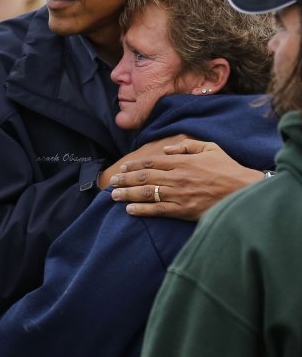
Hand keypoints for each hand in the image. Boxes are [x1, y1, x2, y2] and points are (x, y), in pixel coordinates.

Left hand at [109, 138, 262, 220]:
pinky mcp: (183, 210)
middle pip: (144, 177)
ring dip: (127, 194)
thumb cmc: (228, 169)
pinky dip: (142, 210)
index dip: (134, 166)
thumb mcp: (210, 148)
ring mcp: (179, 194)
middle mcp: (177, 177)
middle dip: (125, 180)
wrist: (244, 191)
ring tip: (114, 196)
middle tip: (112, 183)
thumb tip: (167, 149)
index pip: (151, 162)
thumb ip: (187, 146)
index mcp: (182, 161)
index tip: (122, 169)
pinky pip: (158, 210)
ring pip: (147, 193)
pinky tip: (129, 210)